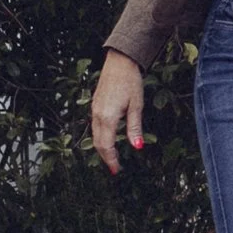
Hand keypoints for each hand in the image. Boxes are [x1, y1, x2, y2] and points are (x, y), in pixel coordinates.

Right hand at [90, 50, 145, 175]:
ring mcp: (94, 110)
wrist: (119, 62)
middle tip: (114, 168)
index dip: (111, 160)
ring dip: (102, 148)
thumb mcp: (137, 106)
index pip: (107, 145)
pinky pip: (95, 126)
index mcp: (108, 117)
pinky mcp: (95, 105)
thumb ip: (135, 128)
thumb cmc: (131, 82)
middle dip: (106, 157)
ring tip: (112, 157)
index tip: (116, 171)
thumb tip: (137, 147)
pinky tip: (108, 139)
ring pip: (95, 135)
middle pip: (98, 143)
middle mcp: (97, 115)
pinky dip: (100, 137)